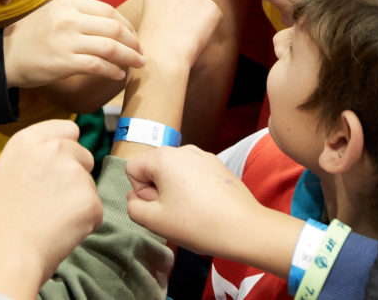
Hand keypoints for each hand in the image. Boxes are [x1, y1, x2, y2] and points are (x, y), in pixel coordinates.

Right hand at [0, 121, 101, 295]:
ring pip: (89, 184)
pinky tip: (59, 233)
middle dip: (75, 176)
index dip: (66, 148)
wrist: (1, 258)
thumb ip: (32, 157)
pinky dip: (84, 223)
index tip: (58, 167)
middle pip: (83, 155)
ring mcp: (74, 173)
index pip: (68, 128)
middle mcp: (54, 149)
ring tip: (49, 221)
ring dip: (78, 201)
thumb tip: (56, 153)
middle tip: (50, 203)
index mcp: (28, 139)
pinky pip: (95, 210)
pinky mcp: (90, 200)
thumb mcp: (4, 173)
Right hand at [3, 0, 142, 87]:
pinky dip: (113, 70)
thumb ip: (81, 14)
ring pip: (110, 47)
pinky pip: (98, 65)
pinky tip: (119, 74)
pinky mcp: (64, 62)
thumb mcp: (55, 14)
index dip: (127, 25)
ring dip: (129, 56)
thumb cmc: (33, 37)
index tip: (134, 36)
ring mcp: (67, 40)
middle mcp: (69, 18)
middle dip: (134, 41)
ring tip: (138, 63)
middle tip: (142, 51)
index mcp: (69, 3)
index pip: (109, 11)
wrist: (5, 56)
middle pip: (114, 28)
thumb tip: (112, 24)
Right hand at [125, 145, 265, 257]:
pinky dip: (192, 190)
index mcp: (163, 156)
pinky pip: (192, 175)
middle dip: (157, 191)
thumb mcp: (154, 221)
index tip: (160, 207)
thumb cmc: (197, 223)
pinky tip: (205, 208)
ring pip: (174, 173)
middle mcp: (183, 149)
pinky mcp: (218, 166)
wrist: (244, 228)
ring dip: (174, 192)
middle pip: (154, 169)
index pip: (133, 169)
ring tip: (191, 212)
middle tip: (174, 213)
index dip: (141, 192)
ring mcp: (203, 156)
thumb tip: (136, 198)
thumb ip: (133, 207)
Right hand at [137, 0, 221, 71]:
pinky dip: (207, 29)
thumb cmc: (150, 43)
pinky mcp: (213, 7)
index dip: (169, 10)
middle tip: (177, 29)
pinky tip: (195, 38)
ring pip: (201, 7)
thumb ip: (164, 7)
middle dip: (185, 8)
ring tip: (184, 37)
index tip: (164, 22)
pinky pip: (212, 18)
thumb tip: (181, 13)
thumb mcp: (148, 17)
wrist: (163, 54)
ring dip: (196, 19)